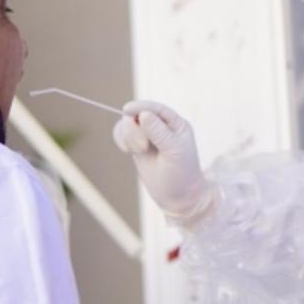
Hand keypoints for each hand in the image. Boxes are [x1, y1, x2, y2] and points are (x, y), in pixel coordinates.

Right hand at [113, 100, 212, 226]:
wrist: (178, 197)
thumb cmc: (182, 174)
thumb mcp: (174, 152)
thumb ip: (159, 132)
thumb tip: (144, 114)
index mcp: (176, 124)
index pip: (157, 109)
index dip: (141, 106)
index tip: (127, 110)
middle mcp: (162, 126)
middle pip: (138, 114)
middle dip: (136, 129)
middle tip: (143, 148)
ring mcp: (148, 135)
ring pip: (128, 123)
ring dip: (129, 136)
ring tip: (140, 151)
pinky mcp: (137, 145)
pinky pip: (122, 134)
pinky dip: (121, 139)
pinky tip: (127, 150)